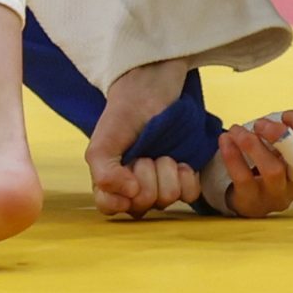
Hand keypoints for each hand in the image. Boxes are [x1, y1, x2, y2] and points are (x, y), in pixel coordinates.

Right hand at [85, 57, 191, 215]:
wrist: (154, 85)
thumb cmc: (125, 113)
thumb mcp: (103, 142)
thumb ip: (104, 173)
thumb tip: (129, 195)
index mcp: (111, 179)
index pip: (110, 208)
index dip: (119, 200)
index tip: (127, 178)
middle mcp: (136, 185)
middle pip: (141, 205)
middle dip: (144, 177)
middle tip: (144, 154)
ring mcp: (162, 181)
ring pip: (166, 200)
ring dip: (165, 172)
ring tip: (161, 152)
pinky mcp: (185, 175)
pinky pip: (189, 195)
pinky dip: (186, 179)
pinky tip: (181, 161)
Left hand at [201, 110, 292, 217]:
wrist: (245, 194)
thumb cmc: (270, 161)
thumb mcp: (287, 145)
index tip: (287, 115)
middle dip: (283, 136)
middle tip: (260, 123)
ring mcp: (277, 195)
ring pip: (274, 171)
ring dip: (253, 145)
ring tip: (237, 130)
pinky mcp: (253, 202)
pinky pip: (244, 179)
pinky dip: (233, 156)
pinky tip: (225, 139)